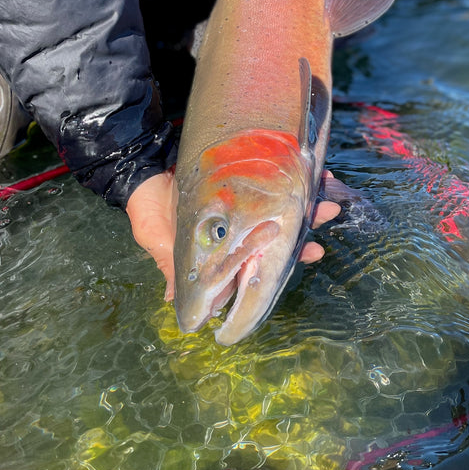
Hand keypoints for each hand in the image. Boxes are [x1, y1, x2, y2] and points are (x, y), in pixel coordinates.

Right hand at [125, 168, 341, 298]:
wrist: (139, 170)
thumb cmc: (148, 210)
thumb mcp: (157, 240)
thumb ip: (171, 267)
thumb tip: (176, 303)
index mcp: (224, 250)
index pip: (262, 258)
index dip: (289, 258)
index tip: (313, 251)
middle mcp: (239, 228)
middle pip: (281, 232)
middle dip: (307, 224)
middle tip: (328, 213)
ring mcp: (242, 202)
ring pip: (283, 204)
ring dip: (307, 198)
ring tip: (328, 190)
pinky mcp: (240, 177)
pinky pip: (272, 175)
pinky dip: (294, 172)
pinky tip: (315, 166)